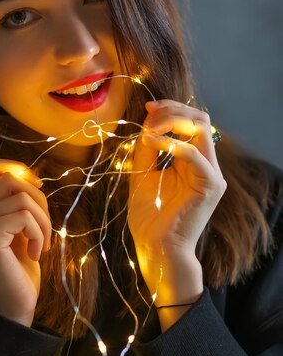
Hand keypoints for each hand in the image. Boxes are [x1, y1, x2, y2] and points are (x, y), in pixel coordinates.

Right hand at [0, 158, 51, 326]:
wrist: (14, 304)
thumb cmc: (18, 266)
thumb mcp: (17, 226)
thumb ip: (14, 201)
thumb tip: (30, 176)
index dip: (18, 168)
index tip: (36, 187)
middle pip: (12, 178)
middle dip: (39, 200)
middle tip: (43, 229)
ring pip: (23, 198)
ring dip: (43, 221)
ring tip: (42, 244)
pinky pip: (25, 216)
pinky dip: (39, 233)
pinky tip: (37, 253)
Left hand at [128, 100, 225, 310]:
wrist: (155, 247)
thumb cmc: (149, 216)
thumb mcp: (143, 173)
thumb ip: (147, 149)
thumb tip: (147, 122)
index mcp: (192, 161)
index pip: (191, 123)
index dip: (170, 109)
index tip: (147, 107)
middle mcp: (206, 165)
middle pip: (200, 120)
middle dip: (173, 110)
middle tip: (150, 113)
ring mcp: (211, 174)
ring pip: (201, 130)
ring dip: (172, 123)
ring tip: (149, 129)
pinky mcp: (210, 186)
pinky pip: (194, 154)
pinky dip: (171, 144)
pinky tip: (151, 143)